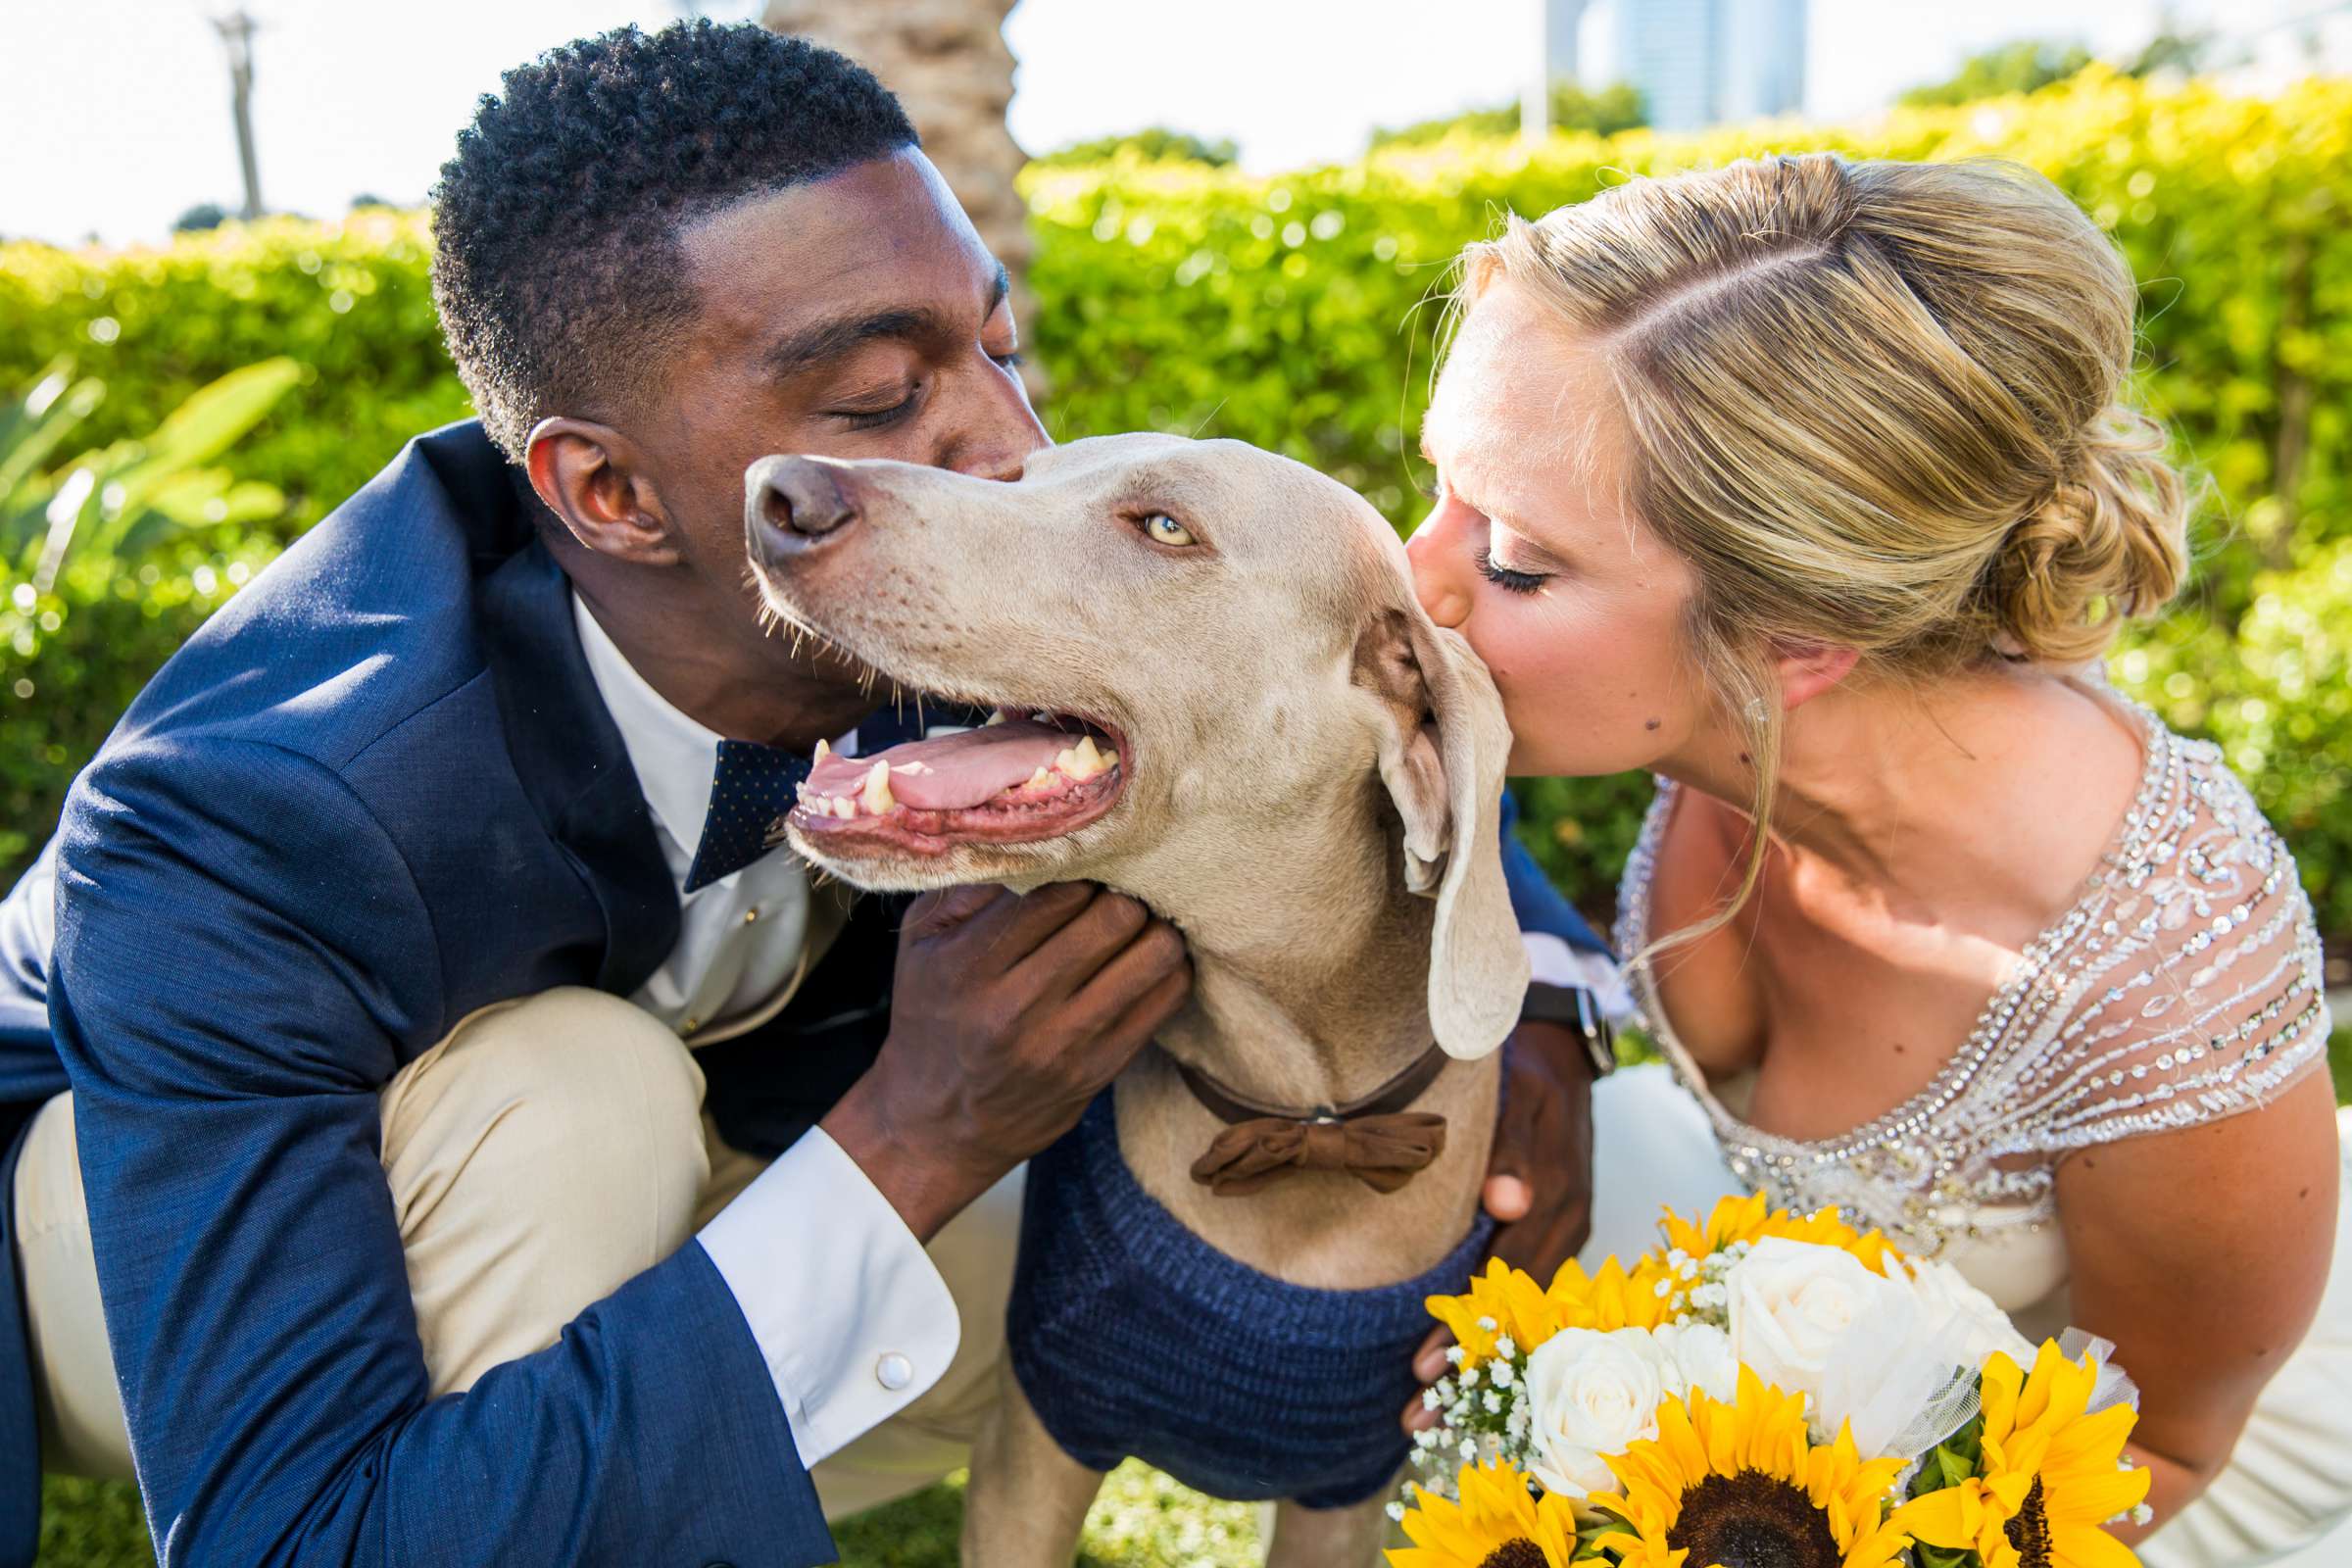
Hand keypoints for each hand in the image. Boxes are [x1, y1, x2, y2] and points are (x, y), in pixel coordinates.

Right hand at [823, 882, 1190, 1241]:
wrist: (936, 1123)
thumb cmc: (931, 1015)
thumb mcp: (920, 944)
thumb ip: (967, 886)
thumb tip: (1028, 834)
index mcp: (967, 965)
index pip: (1055, 891)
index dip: (1084, 866)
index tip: (1089, 861)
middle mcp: (1015, 1007)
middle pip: (1111, 917)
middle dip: (1125, 892)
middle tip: (1121, 889)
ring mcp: (1062, 1044)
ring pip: (1150, 956)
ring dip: (1156, 927)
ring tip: (1142, 921)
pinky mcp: (1098, 1072)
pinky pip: (1163, 1001)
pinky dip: (1170, 969)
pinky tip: (1151, 959)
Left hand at [1403, 1018, 1598, 1429]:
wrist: (1560, 1053)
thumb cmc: (1523, 1070)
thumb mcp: (1518, 1094)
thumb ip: (1510, 1147)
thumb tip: (1507, 1203)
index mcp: (1554, 1197)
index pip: (1505, 1278)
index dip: (1466, 1327)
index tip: (1424, 1368)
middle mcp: (1564, 1225)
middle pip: (1513, 1310)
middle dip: (1466, 1365)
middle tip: (1416, 1415)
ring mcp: (1561, 1234)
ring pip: (1518, 1312)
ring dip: (1478, 1362)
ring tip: (1429, 1415)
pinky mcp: (1552, 1234)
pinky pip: (1523, 1294)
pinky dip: (1492, 1334)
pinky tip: (1459, 1371)